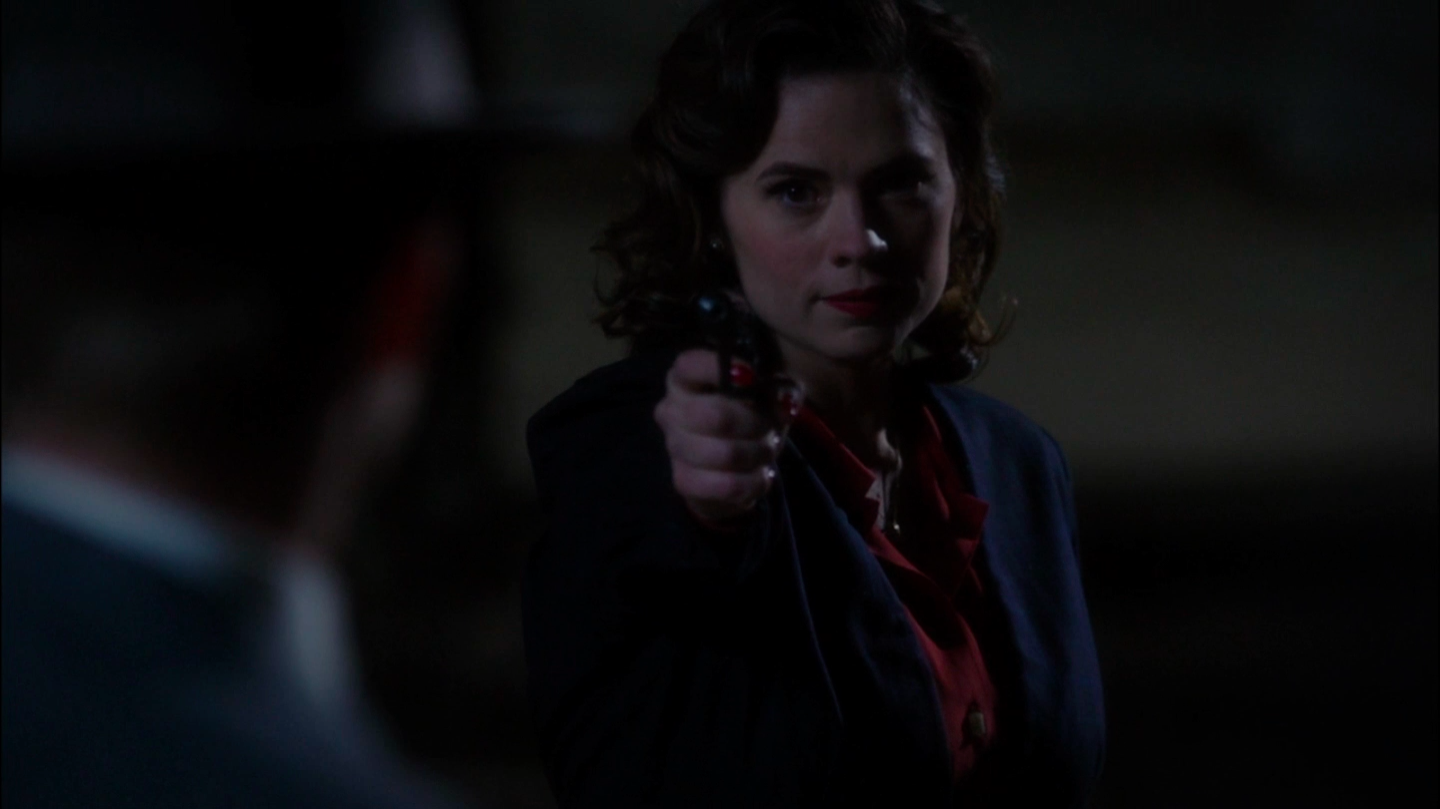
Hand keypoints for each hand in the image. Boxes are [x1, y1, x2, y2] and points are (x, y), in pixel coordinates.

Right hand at [653, 349, 802, 524]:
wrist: (735, 467)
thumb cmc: (750, 417)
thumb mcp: (769, 394)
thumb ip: (778, 388)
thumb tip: (783, 400)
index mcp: (684, 378)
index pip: (690, 365)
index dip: (720, 369)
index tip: (752, 377)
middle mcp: (671, 410)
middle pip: (716, 416)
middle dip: (756, 424)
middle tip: (770, 428)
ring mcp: (674, 447)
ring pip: (727, 453)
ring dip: (759, 453)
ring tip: (767, 451)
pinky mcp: (683, 481)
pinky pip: (728, 485)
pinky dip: (755, 481)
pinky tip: (759, 474)